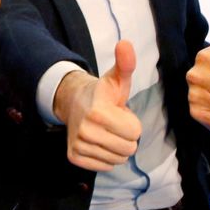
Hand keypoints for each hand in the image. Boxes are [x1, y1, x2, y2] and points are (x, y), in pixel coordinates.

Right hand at [54, 41, 142, 171]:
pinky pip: (104, 166)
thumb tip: (125, 43)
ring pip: (117, 160)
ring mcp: (78, 145)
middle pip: (128, 149)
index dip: (133, 123)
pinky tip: (99, 142)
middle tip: (115, 125)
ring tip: (107, 132)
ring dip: (117, 148)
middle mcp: (86, 130)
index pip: (135, 133)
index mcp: (99, 111)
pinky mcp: (74, 157)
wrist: (75, 103)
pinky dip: (105, 157)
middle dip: (127, 138)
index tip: (121, 113)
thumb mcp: (117, 78)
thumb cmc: (103, 93)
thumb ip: (126, 63)